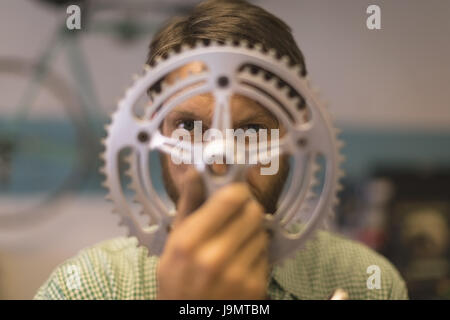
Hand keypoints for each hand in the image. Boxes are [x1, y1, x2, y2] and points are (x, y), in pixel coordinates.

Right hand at [156, 168, 268, 298]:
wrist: (189, 318)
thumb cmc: (178, 277)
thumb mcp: (174, 241)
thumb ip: (188, 204)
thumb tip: (194, 170)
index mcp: (189, 242)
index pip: (231, 199)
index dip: (237, 192)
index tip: (234, 194)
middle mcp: (214, 258)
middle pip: (253, 212)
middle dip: (247, 210)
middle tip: (238, 217)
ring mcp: (237, 275)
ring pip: (262, 232)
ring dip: (253, 233)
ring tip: (236, 244)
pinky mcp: (255, 287)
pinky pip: (266, 254)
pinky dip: (257, 254)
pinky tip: (241, 262)